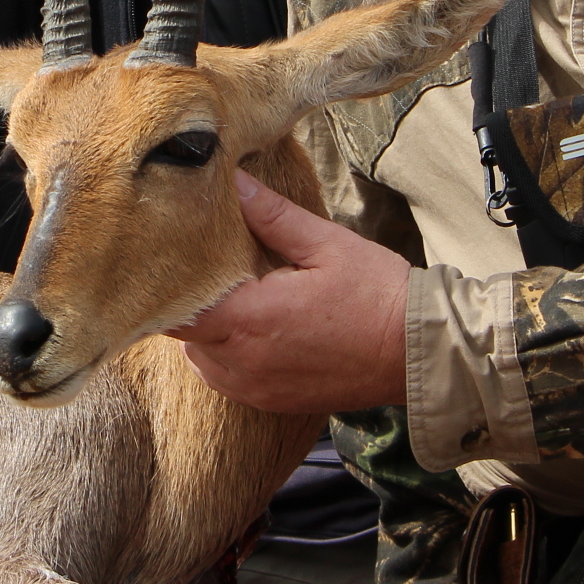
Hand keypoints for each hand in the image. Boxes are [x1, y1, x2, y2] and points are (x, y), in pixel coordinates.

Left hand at [165, 171, 409, 411]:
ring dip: (204, 331)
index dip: (165, 284)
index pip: (178, 308)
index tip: (164, 257)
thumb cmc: (377, 295)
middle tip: (193, 269)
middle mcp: (244, 361)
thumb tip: (233, 181)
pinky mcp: (272, 402)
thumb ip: (271, 215)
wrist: (419, 354)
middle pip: (184, 334)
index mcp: (251, 318)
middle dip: (185, 303)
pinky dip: (222, 355)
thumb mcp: (325, 243)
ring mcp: (257, 388)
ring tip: (222, 296)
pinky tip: (243, 329)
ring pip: (200, 359)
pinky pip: (225, 379)